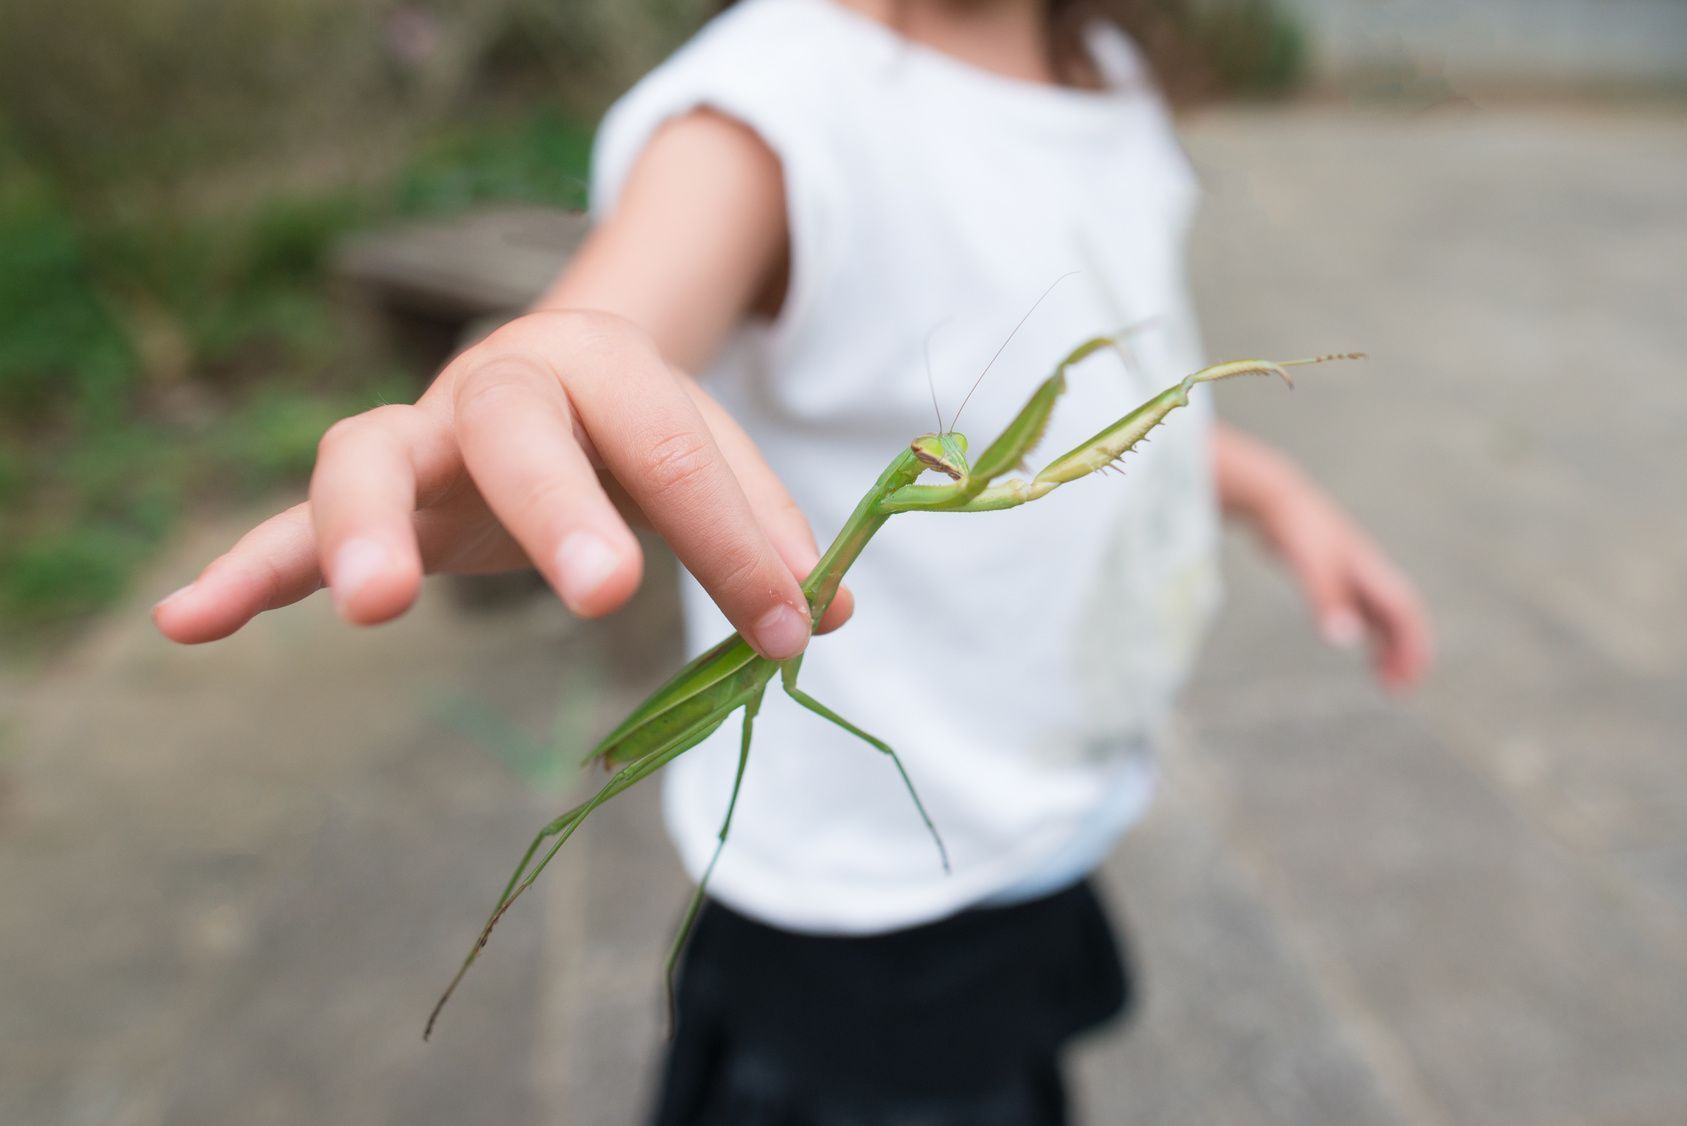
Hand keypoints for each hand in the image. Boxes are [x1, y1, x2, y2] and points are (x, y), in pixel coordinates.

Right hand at [151, 310, 850, 657]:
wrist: (553, 366)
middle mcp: (500, 389)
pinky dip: (243, 571)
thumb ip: (763, 526)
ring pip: (366, 455)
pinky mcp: (363, 497)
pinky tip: (187, 622)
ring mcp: (418, 439)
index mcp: (604, 366)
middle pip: (514, 429)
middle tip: (609, 590)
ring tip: (372, 605)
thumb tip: (825, 614)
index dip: (735, 546)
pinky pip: (288, 529)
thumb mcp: (708, 458)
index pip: (673, 453)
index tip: (788, 631)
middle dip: (560, 506)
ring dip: (362, 525)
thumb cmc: (636, 428)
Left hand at [1214, 425, 1430, 690]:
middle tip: (1399, 688)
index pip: (1404, 612)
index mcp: (1370, 571)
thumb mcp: (1311, 566)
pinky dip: (1361, 627)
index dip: (1412, 644)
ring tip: (1383, 679)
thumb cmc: (1296, 529)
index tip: (1408, 678)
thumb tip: (1344, 640)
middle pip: (1399, 617)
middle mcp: (1367, 573)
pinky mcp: (1331, 571)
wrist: (1275, 497)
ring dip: (1388, 645)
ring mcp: (1351, 571)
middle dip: (1406, 651)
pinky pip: (1357, 605)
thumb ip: (1327, 601)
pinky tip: (1348, 638)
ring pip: (1380, 614)